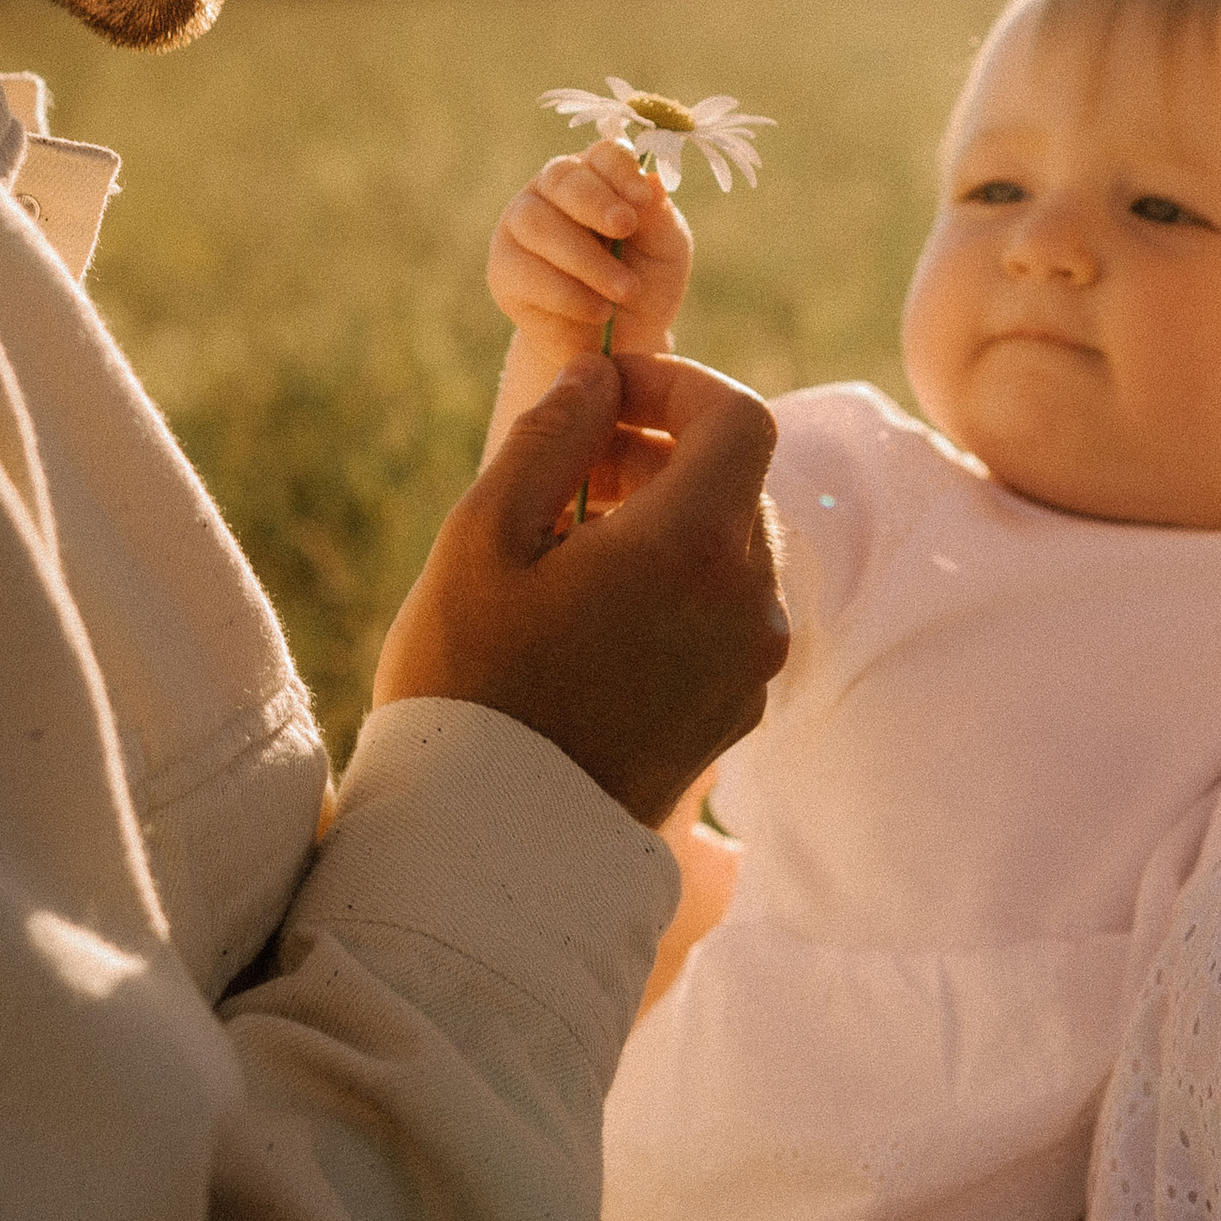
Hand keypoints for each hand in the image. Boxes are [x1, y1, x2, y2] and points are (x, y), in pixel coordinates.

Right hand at [374, 352, 786, 826]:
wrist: (493, 845)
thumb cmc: (470, 684)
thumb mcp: (484, 536)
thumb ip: (551, 436)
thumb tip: (598, 376)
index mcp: (693, 549)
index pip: (739, 418)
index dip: (678, 383)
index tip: (608, 391)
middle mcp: (747, 603)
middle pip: (739, 480)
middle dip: (664, 447)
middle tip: (575, 464)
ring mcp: (750, 665)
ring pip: (735, 545)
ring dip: (671, 515)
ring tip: (576, 536)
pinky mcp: (737, 711)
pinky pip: (726, 610)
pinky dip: (681, 579)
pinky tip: (600, 605)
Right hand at [491, 139, 692, 381]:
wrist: (620, 344)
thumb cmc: (646, 285)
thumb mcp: (666, 252)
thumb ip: (659, 217)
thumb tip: (652, 181)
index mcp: (597, 176)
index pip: (602, 153)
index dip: (620, 170)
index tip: (643, 199)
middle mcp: (552, 192)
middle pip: (561, 177)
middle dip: (595, 203)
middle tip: (626, 228)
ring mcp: (520, 227)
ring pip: (537, 223)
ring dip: (585, 258)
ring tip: (624, 290)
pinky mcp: (504, 271)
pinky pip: (524, 271)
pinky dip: (567, 293)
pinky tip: (597, 311)